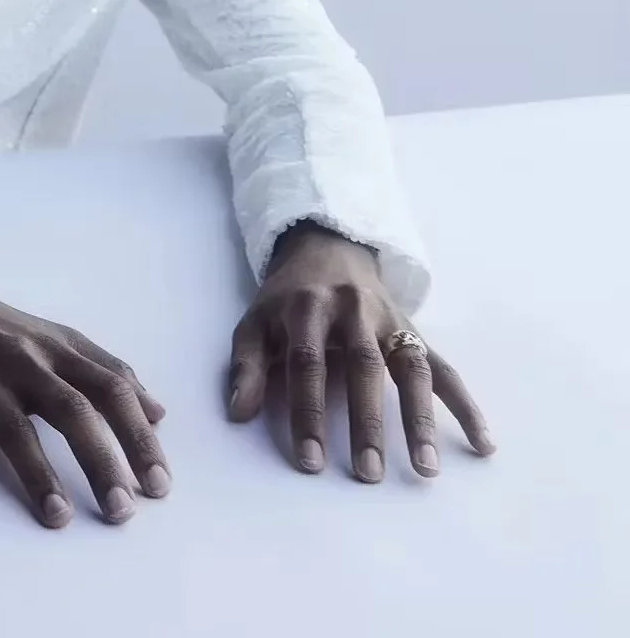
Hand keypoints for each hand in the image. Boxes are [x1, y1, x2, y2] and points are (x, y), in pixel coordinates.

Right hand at [0, 257, 169, 525]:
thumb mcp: (57, 337)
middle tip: (123, 510)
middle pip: (70, 409)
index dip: (137, 436)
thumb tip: (158, 412)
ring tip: (58, 517)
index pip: (110, 390)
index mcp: (57, 350)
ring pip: (13, 426)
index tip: (159, 485)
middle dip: (100, 460)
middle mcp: (23, 362)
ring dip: (36, 472)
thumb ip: (107, 370)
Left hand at [227, 223, 495, 481]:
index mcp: (307, 307)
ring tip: (426, 468)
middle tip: (368, 473)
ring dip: (421, 418)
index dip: (308, 412)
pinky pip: (444, 368)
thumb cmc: (286, 299)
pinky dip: (466, 405)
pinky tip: (484, 443)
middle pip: (363, 366)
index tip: (310, 461)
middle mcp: (353, 310)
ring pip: (410, 366)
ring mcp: (389, 319)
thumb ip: (247, 365)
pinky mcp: (416, 330)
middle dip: (366, 421)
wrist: (327, 248)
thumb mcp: (256, 321)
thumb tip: (238, 413)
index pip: (307, 363)